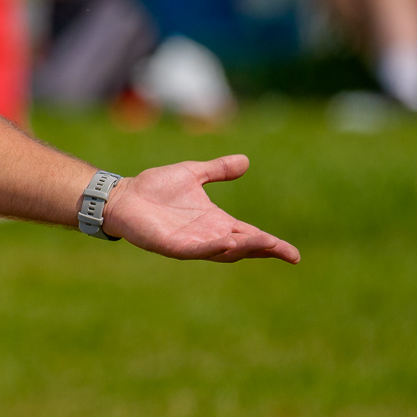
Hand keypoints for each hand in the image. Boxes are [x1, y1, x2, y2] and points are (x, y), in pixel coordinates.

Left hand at [103, 155, 298, 263]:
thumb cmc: (155, 187)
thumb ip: (218, 170)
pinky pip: (197, 250)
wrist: (123, 195)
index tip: (293, 254)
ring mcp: (191, 243)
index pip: (250, 236)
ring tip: (264, 243)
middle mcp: (207, 236)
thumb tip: (245, 161)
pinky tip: (228, 242)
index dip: (271, 245)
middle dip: (264, 249)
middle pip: (243, 247)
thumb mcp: (193, 173)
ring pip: (224, 252)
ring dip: (244, 248)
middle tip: (286, 253)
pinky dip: (213, 248)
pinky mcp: (173, 246)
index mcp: (216, 222)